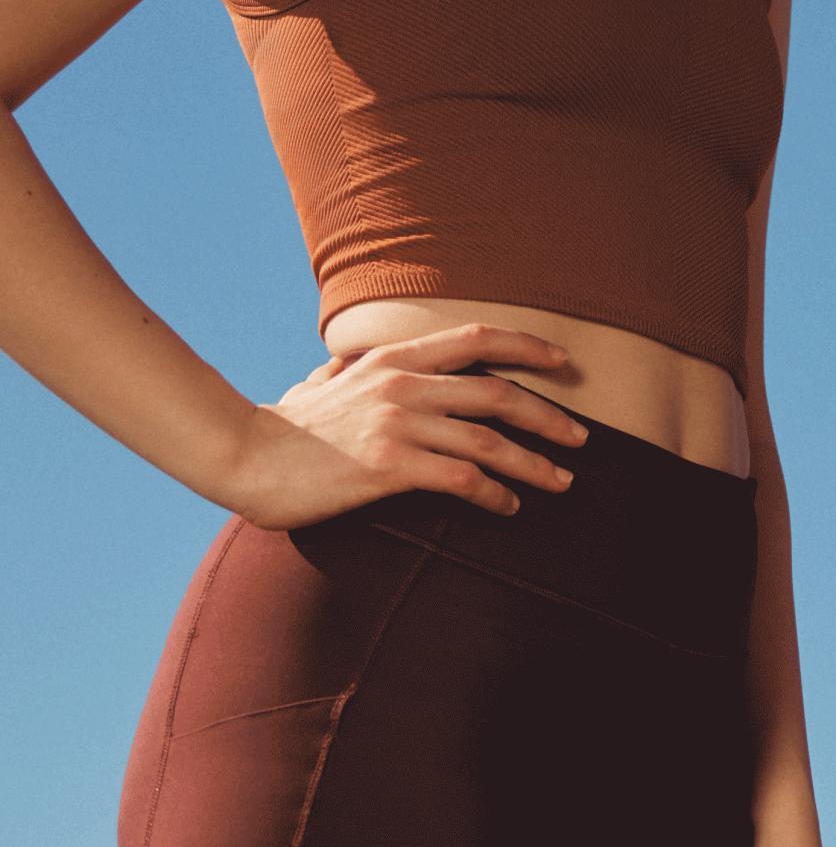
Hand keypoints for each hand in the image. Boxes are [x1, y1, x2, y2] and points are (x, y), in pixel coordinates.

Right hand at [232, 324, 589, 529]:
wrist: (244, 456)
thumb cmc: (284, 427)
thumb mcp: (320, 383)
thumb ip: (342, 370)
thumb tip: (342, 365)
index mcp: (393, 356)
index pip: (476, 339)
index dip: (527, 347)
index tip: (563, 362)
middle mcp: (403, 382)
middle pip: (498, 392)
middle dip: (548, 415)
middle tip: (581, 437)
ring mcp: (397, 422)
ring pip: (488, 440)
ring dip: (534, 463)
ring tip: (561, 482)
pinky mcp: (388, 465)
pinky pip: (460, 478)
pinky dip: (494, 493)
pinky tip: (508, 508)